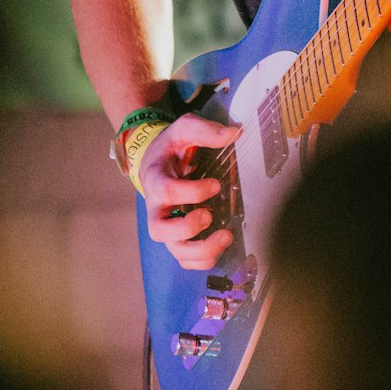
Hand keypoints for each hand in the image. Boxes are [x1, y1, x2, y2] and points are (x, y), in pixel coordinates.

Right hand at [139, 112, 240, 270]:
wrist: (156, 161)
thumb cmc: (172, 147)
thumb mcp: (184, 129)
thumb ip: (206, 130)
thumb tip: (234, 133)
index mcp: (156, 180)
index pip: (167, 192)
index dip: (192, 192)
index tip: (216, 184)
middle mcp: (157, 208)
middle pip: (160, 231)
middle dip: (188, 228)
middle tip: (209, 216)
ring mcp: (166, 225)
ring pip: (175, 251)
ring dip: (201, 250)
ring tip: (226, 236)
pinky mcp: (176, 237)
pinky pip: (184, 259)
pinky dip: (202, 260)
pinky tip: (221, 246)